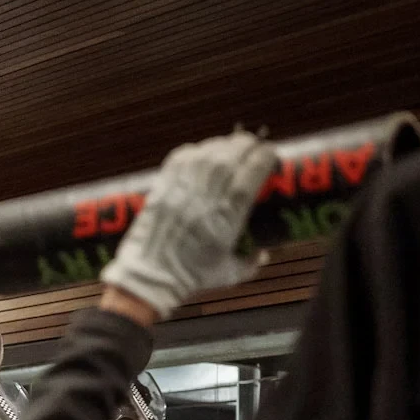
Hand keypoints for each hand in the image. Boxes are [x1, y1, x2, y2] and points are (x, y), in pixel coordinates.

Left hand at [101, 129, 278, 319]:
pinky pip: (179, 159)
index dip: (263, 157)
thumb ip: (250, 264)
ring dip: (221, 145)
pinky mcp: (162, 189)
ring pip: (206, 155)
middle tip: (251, 142)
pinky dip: (193, 151)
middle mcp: (205, 201)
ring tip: (229, 145)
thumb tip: (264, 253)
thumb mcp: (228, 275)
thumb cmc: (190, 277)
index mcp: (227, 219)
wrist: (149, 277)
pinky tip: (201, 153)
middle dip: (245, 145)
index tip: (270, 152)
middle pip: (229, 158)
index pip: (250, 176)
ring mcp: (181, 193)